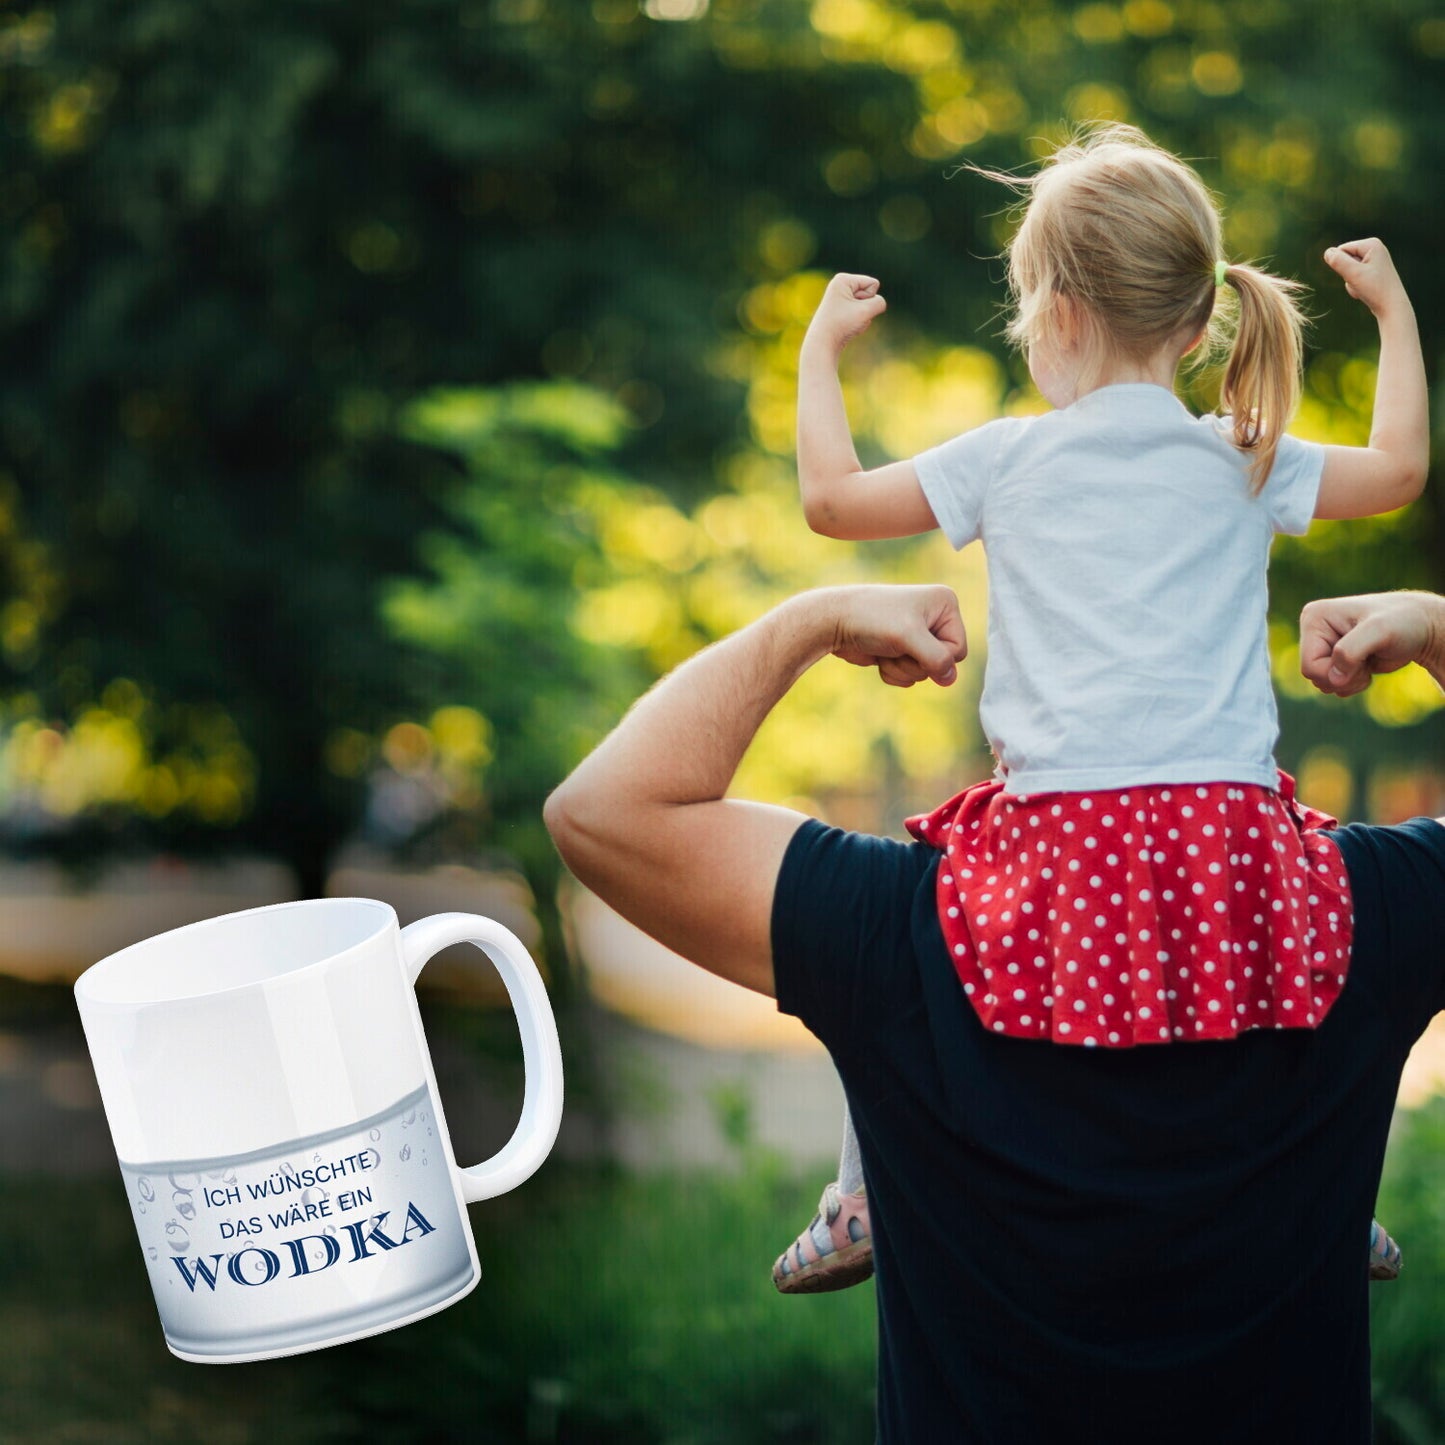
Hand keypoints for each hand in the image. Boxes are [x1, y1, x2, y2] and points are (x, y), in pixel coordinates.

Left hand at [805, 273, 887, 355]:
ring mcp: (842, 298)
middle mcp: (841, 285)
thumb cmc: (841, 324)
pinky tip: (846, 327)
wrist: (822, 344)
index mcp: (843, 279)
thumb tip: (878, 303)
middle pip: (870, 294)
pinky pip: (861, 314)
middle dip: (865, 308)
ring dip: (863, 317)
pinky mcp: (843, 310)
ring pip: (867, 306)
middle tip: (848, 317)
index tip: (851, 308)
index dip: (869, 299)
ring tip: (847, 323)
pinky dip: (858, 322)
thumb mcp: (866, 310)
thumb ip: (879, 302)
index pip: (873, 284)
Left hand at [829, 584, 966, 687]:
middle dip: (916, 663)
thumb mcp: (909, 637)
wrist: (834, 621)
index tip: (912, 642)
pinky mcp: (901, 649)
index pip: (958, 649)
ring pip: (925, 672)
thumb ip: (937, 659)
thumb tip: (950, 678)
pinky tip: (879, 657)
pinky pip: (909, 676)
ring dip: (902, 668)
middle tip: (895, 645)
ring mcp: (918, 635)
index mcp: (945, 604)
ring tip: (885, 649)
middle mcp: (935, 617)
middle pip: (943, 663)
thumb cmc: (872, 619)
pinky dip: (893, 672)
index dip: (936, 656)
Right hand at [1299, 591, 1444, 696]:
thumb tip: (1333, 680)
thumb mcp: (1379, 631)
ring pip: (1322, 683)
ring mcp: (1324, 645)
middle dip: (1344, 677)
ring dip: (1349, 682)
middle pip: (1314, 677)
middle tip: (1367, 660)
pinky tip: (1367, 666)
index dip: (1336, 672)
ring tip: (1368, 662)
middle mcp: (1314, 631)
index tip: (1363, 658)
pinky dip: (1352, 683)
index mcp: (1314, 618)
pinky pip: (1333, 685)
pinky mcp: (1334, 658)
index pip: (1309, 665)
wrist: (1421, 627)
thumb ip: (1351, 651)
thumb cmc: (1404, 622)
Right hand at [1324, 239, 1409, 320]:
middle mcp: (1374, 248)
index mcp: (1371, 244)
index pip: (1340, 250)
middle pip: (1344, 260)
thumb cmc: (1375, 289)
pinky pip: (1354, 276)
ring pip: (1348, 270)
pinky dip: (1356, 286)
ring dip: (1351, 282)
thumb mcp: (1353, 274)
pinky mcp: (1373, 271)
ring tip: (1365, 287)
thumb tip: (1328, 252)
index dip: (1341, 266)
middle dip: (1347, 274)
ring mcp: (1374, 260)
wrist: (1392, 306)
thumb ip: (1338, 261)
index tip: (1358, 275)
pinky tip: (1367, 291)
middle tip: (1362, 282)